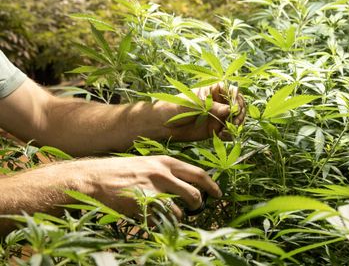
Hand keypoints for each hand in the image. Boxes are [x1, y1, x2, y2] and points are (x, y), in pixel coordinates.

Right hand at [73, 156, 221, 218]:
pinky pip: (161, 221)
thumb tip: (184, 184)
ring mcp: (153, 189)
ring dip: (177, 217)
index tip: (218, 193)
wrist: (92, 178)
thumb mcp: (146, 163)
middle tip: (197, 209)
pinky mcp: (142, 205)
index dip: (211, 185)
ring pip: (179, 211)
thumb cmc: (120, 171)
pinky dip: (160, 224)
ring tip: (167, 215)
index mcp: (165, 161)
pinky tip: (152, 220)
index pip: (198, 173)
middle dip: (199, 205)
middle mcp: (162, 173)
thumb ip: (166, 171)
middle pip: (194, 193)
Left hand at [160, 82, 245, 140]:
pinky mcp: (216, 128)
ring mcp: (218, 116)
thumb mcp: (196, 104)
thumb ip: (213, 107)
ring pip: (236, 119)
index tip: (234, 108)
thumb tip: (231, 109)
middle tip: (233, 122)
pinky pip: (229, 131)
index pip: (232, 91)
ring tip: (227, 131)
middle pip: (238, 105)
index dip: (237, 98)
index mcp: (214, 91)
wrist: (164, 124)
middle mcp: (219, 102)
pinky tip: (222, 136)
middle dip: (239, 114)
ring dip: (236, 125)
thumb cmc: (177, 106)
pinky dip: (229, 134)